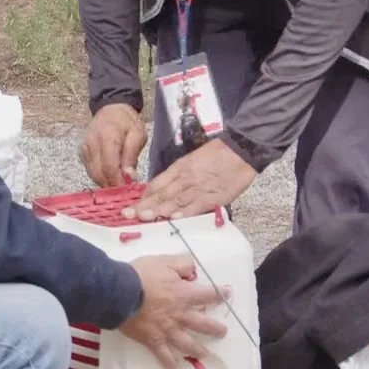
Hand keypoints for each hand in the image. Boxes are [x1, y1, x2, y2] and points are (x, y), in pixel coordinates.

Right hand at [80, 103, 146, 187]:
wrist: (110, 109)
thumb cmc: (127, 122)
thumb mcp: (137, 134)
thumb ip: (131, 155)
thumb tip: (129, 177)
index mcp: (107, 137)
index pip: (109, 167)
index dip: (118, 182)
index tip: (128, 191)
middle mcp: (91, 144)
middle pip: (99, 174)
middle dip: (112, 186)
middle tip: (125, 192)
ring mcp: (84, 149)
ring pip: (93, 175)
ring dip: (106, 183)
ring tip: (120, 185)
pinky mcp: (82, 153)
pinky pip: (91, 171)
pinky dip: (101, 177)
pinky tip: (111, 177)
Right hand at [120, 255, 228, 368]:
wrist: (119, 293)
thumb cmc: (141, 275)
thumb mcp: (164, 261)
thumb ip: (182, 264)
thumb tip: (193, 269)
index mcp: (184, 295)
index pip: (208, 295)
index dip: (219, 294)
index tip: (227, 294)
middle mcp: (180, 315)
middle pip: (203, 324)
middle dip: (215, 329)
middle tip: (222, 332)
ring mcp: (167, 330)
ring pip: (188, 344)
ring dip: (198, 350)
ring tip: (205, 354)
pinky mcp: (153, 340)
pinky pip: (163, 355)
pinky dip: (169, 362)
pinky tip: (174, 366)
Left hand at [125, 138, 255, 220]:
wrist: (241, 150)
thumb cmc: (218, 154)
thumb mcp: (192, 161)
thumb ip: (178, 176)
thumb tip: (163, 191)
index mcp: (180, 168)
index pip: (157, 184)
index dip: (144, 196)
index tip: (131, 205)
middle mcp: (185, 178)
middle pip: (162, 194)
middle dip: (144, 206)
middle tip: (127, 214)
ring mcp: (198, 188)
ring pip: (175, 200)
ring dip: (158, 211)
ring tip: (143, 218)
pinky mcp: (213, 196)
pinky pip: (196, 206)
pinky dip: (184, 212)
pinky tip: (173, 219)